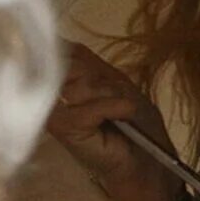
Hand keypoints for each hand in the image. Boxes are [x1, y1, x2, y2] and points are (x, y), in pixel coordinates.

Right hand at [44, 43, 181, 200]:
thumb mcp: (117, 83)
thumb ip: (88, 62)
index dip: (74, 50)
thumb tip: (59, 40)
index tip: (91, 62)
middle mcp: (54, 92)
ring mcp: (55, 110)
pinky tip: (123, 114)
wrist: (144, 160)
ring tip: (120, 112)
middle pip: (69, 63)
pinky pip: (87, 107)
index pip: (61, 49)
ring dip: (109, 95)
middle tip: (115, 95)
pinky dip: (111, 108)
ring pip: (80, 85)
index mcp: (67, 78)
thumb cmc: (134, 121)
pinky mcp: (63, 128)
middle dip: (98, 76)